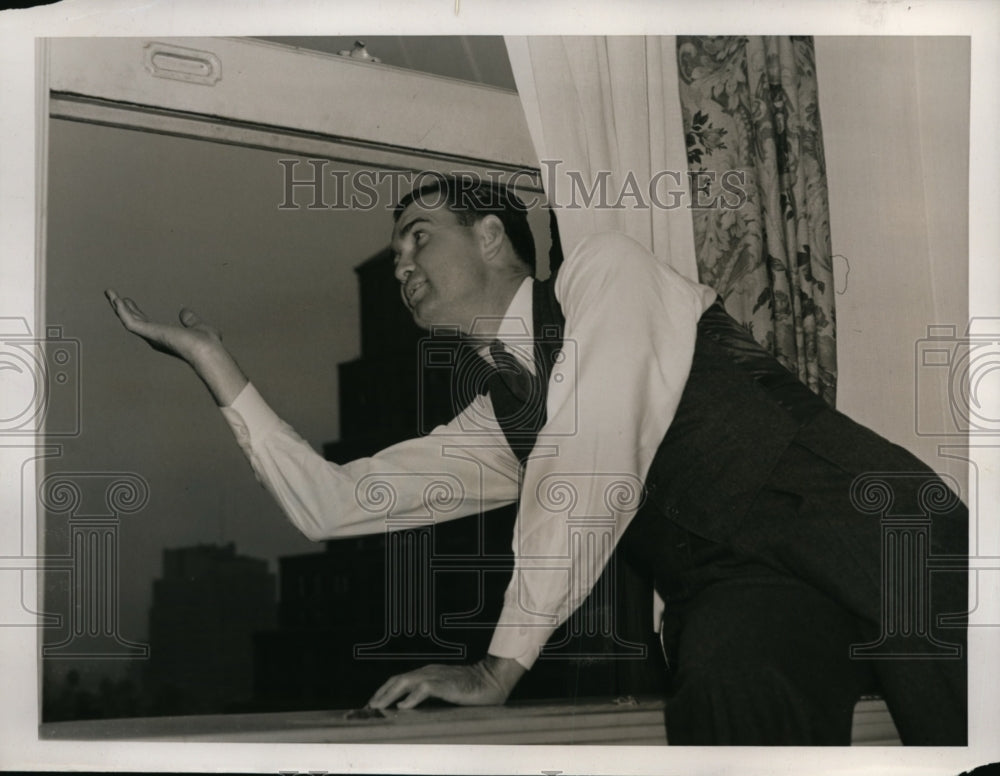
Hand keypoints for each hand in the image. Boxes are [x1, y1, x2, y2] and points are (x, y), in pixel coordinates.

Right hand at [105, 288, 247, 405]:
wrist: (207, 350)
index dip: (136, 311)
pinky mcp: (150, 333)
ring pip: (129, 320)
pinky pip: (131, 322)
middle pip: (134, 320)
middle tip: (112, 295)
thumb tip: (184, 312)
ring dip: (118, 306)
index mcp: (165, 336)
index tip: (128, 301)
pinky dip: (123, 311)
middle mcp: (155, 338)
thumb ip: (190, 320)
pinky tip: (117, 300)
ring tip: (110, 293)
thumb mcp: (198, 326)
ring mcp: (151, 336)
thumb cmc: (207, 343)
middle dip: (122, 307)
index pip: (146, 322)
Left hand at [367, 655, 525, 709]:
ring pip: (406, 682)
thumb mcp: (445, 693)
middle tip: (368, 708)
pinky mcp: (445, 683)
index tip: (373, 704)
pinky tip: (404, 706)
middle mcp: (428, 671)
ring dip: (390, 694)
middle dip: (380, 693)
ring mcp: (436, 676)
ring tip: (378, 706)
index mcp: (427, 673)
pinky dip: (412, 697)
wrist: (492, 680)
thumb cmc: (471, 689)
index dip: (384, 691)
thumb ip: (429, 698)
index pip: (400, 680)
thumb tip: (409, 709)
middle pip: (397, 679)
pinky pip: (425, 688)